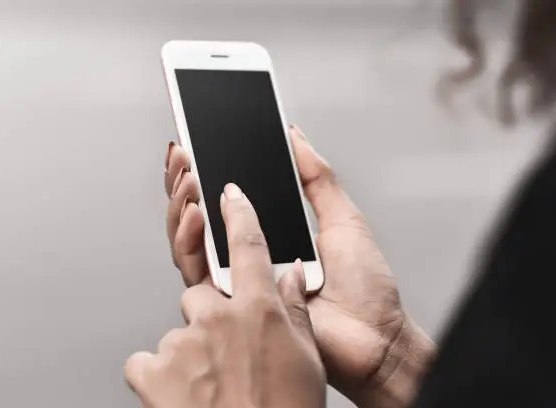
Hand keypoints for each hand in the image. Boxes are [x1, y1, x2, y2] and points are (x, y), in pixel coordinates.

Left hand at [125, 184, 324, 407]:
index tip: (227, 193)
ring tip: (211, 386)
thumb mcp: (305, 361)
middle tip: (223, 350)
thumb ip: (294, 311)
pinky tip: (182, 395)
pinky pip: (148, 360)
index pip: (247, 245)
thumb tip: (291, 275)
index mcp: (259, 311)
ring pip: (178, 332)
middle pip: (198, 291)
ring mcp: (182, 343)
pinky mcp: (152, 370)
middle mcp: (217, 318)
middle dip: (207, 314)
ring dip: (189, 353)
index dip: (238, 213)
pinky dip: (160, 375)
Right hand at [164, 127, 433, 407]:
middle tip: (186, 155)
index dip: (208, 172)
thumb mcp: (343, 217)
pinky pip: (195, 269)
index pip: (229, 200)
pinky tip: (194, 211)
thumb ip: (317, 177)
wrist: (373, 339)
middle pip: (201, 216)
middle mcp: (248, 257)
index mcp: (272, 234)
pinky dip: (187, 238)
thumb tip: (296, 137)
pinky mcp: (229, 304)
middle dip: (186, 181)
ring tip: (187, 176)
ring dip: (181, 202)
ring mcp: (236, 280)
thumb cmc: (365, 289)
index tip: (198, 145)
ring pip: (189, 240)